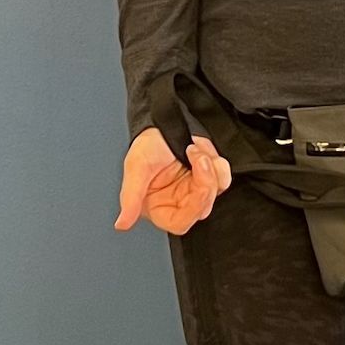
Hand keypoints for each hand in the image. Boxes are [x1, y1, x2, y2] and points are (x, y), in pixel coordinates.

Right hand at [115, 127, 232, 234]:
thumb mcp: (136, 168)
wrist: (164, 121)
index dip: (191, 210)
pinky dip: (217, 164)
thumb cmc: (147, 145)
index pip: (180, 223)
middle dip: (204, 181)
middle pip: (203, 207)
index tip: (196, 188)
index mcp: (158, 207)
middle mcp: (178, 202)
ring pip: (216, 192)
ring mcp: (196, 190)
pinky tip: (201, 152)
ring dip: (210, 168)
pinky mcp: (210, 178)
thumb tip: (122, 224)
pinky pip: (223, 179)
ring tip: (193, 150)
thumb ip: (130, 198)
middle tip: (196, 156)